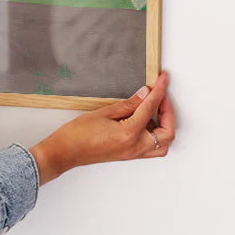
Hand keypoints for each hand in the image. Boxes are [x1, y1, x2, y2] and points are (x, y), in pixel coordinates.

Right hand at [30, 72, 174, 183]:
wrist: (66, 152)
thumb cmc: (79, 134)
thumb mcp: (104, 112)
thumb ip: (128, 104)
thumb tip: (144, 94)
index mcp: (129, 134)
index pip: (150, 108)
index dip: (159, 91)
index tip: (163, 79)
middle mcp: (135, 147)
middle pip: (167, 133)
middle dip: (168, 112)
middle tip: (161, 95)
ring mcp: (133, 153)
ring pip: (162, 144)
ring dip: (164, 125)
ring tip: (155, 107)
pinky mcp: (129, 155)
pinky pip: (151, 147)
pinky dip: (154, 132)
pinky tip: (145, 119)